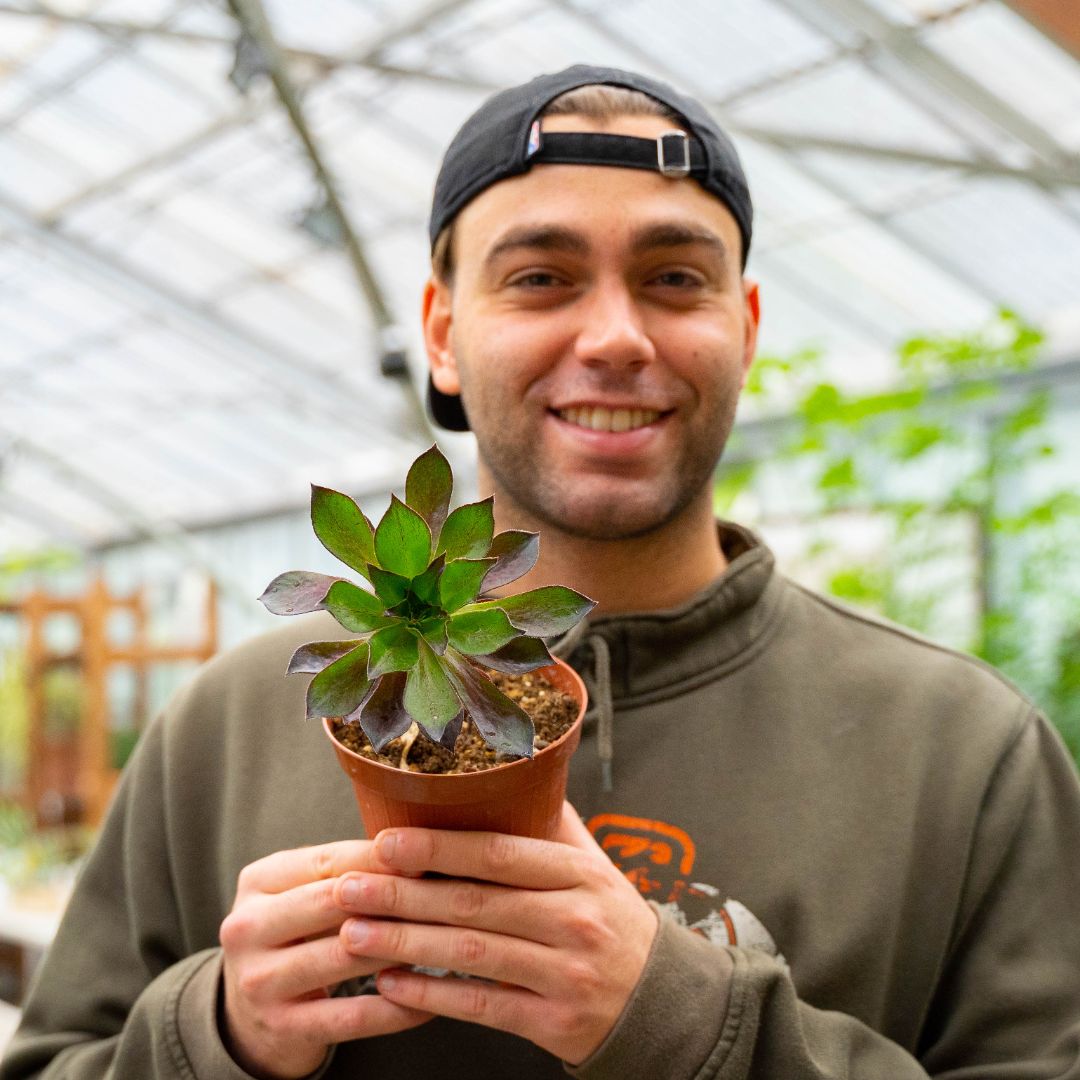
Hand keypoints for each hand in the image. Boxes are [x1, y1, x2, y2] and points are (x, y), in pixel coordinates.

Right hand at [219, 840, 432, 1079]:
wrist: (248, 1012)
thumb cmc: (295, 932)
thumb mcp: (303, 891)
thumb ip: (347, 869)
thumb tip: (418, 849)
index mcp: (257, 881)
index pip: (327, 860)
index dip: (380, 857)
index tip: (428, 855)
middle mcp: (248, 928)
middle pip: (332, 902)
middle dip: (392, 897)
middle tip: (443, 894)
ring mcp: (260, 981)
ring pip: (345, 956)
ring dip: (400, 947)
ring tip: (444, 939)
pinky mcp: (282, 1027)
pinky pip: (352, 1016)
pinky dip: (396, 1008)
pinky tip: (429, 1001)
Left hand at [335, 802, 658, 1064]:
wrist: (661, 1002)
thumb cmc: (613, 921)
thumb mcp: (594, 867)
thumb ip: (550, 827)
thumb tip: (501, 777)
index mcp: (579, 873)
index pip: (501, 854)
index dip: (440, 848)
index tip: (387, 841)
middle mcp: (575, 920)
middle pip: (476, 904)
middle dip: (404, 896)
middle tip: (348, 889)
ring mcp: (566, 975)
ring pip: (472, 955)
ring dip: (405, 945)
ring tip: (353, 935)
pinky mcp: (555, 1024)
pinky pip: (484, 1008)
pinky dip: (433, 997)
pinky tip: (391, 984)